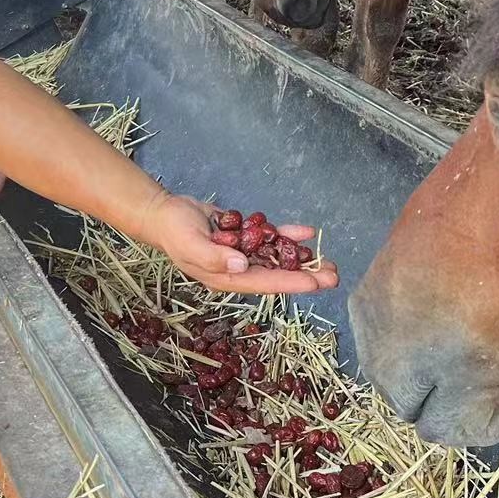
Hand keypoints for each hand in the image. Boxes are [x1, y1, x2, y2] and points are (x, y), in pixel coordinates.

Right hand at [137, 194, 339, 295]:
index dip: (290, 283)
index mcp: (225, 277)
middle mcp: (237, 269)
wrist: (164, 213)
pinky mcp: (243, 237)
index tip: (314, 284)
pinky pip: (270, 238)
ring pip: (278, 258)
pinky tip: (307, 232)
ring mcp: (242, 253)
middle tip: (334, 276)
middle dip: (306, 276)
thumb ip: (214, 258)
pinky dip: (287, 235)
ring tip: (329, 262)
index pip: (264, 282)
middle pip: (277, 274)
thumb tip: (241, 266)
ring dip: (303, 259)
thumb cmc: (173, 231)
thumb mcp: (190, 245)